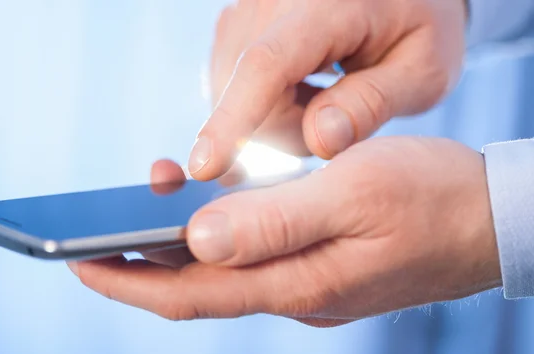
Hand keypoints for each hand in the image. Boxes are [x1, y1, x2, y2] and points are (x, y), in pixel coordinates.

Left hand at [67, 137, 500, 326]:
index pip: (190, 293)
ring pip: (225, 272)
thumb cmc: (431, 198)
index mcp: (298, 281)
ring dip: (179, 247)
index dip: (128, 280)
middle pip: (199, 288)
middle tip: (90, 237)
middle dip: (138, 266)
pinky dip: (220, 237)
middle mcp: (295, 292)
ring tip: (147, 206)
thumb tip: (195, 241)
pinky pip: (253, 259)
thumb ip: (274, 221)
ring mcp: (307, 283)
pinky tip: (209, 210)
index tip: (77, 260)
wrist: (489, 218)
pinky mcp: (318, 266)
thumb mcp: (354, 194)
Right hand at [190, 0, 466, 179]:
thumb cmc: (419, 27)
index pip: (266, 64)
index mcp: (327, 4)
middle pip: (245, 90)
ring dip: (274, 118)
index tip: (204, 168)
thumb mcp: (421, 70)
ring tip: (324, 100)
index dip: (232, 119)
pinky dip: (262, 105)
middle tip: (338, 123)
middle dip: (285, 130)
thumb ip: (370, 105)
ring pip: (231, 92)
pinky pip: (230, 83)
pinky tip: (300, 92)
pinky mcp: (237, 23)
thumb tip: (317, 142)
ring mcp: (249, 8)